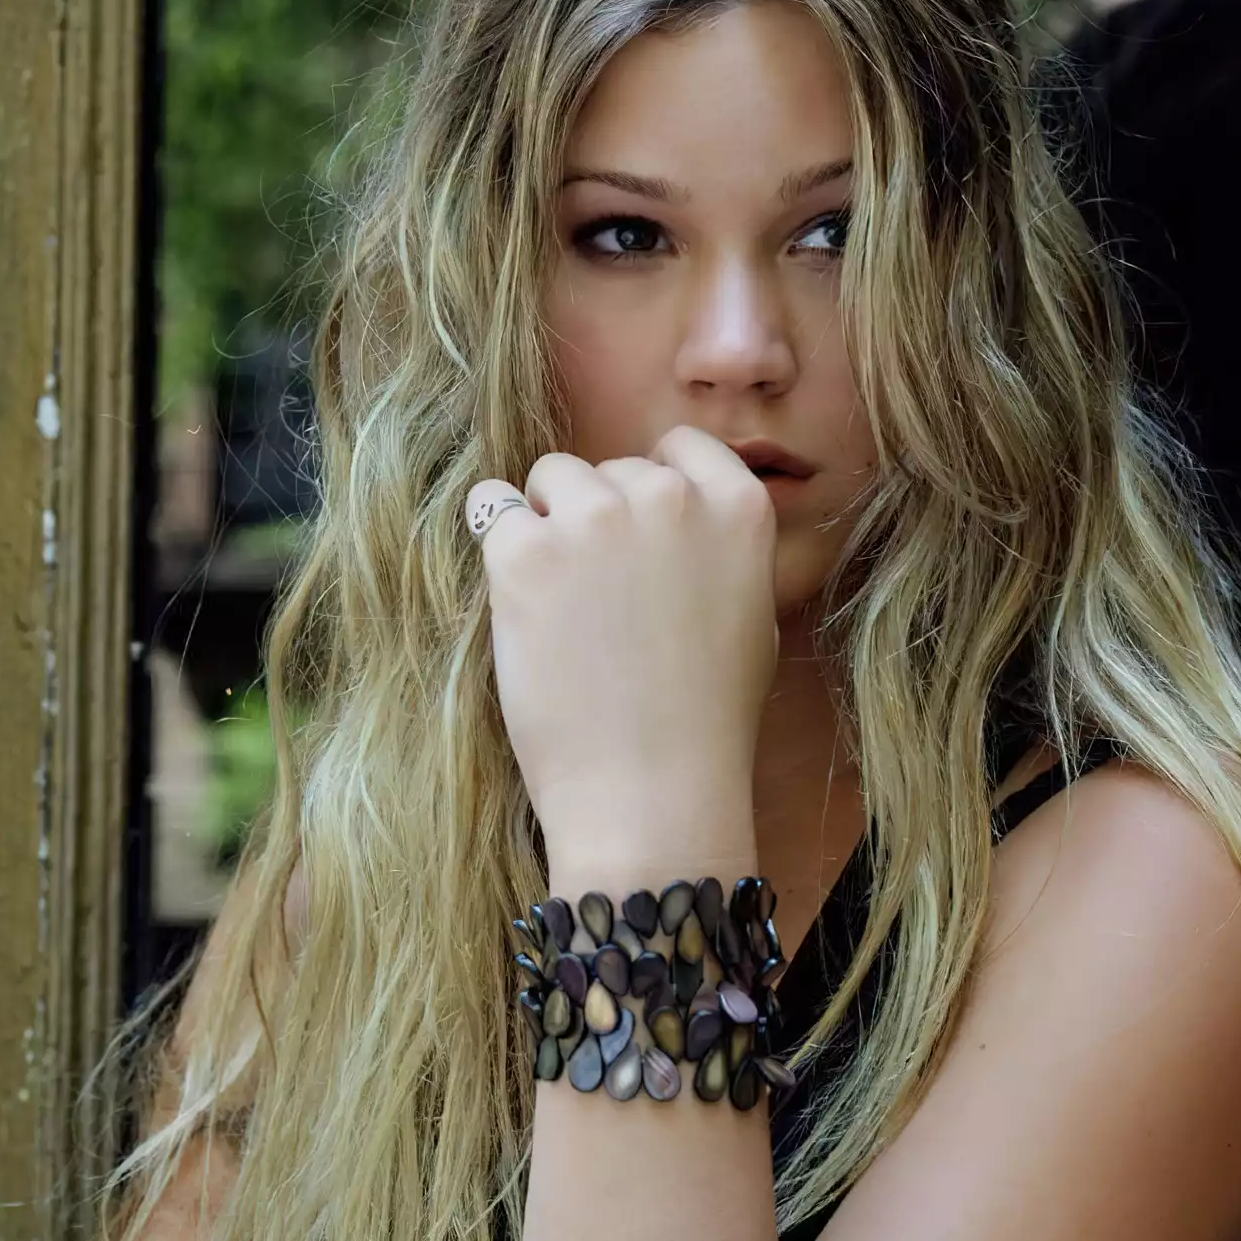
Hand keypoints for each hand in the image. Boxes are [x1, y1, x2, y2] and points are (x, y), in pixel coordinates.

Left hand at [466, 426, 778, 849]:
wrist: (651, 794)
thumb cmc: (705, 721)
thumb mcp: (750, 617)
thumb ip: (716, 547)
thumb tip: (674, 506)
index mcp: (738, 508)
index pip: (682, 446)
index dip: (654, 486)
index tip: (641, 536)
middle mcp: (670, 498)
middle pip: (611, 469)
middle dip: (599, 517)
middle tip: (602, 602)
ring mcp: (595, 519)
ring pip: (550, 477)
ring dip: (545, 523)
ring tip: (562, 607)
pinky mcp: (524, 552)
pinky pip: (489, 508)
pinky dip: (496, 546)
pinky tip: (519, 604)